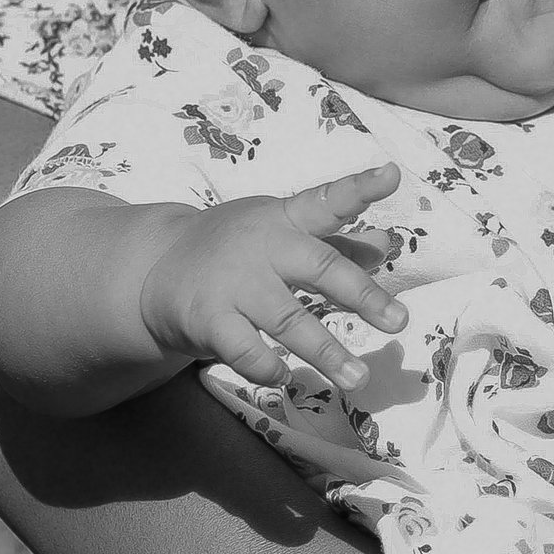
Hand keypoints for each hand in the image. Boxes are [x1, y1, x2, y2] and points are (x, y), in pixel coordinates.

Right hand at [134, 167, 406, 393]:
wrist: (154, 267)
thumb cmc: (235, 250)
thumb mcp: (282, 235)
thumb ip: (335, 244)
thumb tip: (388, 244)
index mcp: (284, 221)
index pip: (325, 201)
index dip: (358, 189)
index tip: (391, 175)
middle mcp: (262, 247)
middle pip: (318, 267)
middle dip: (362, 295)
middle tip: (399, 321)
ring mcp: (233, 284)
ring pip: (286, 319)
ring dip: (324, 351)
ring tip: (357, 377)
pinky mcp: (207, 319)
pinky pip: (243, 349)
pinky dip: (266, 367)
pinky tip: (285, 378)